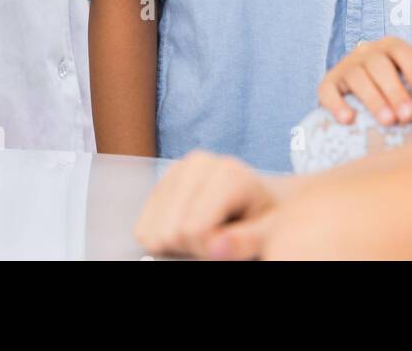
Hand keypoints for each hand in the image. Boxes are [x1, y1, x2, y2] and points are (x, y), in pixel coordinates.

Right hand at [135, 150, 294, 258]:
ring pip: (153, 232)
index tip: (229, 242)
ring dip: (176, 243)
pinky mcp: (160, 182)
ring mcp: (175, 170)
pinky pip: (142, 228)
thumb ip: (245, 241)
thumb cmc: (264, 216)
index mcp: (227, 173)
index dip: (210, 249)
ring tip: (204, 232)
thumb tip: (215, 247)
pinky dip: (161, 237)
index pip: (193, 231)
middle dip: (192, 246)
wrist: (258, 196)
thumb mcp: (268, 230)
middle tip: (217, 238)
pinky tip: (186, 228)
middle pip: (171, 232)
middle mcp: (197, 163)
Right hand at [317, 27, 411, 125]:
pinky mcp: (327, 85)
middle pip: (379, 66)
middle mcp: (366, 52)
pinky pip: (327, 91)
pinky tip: (349, 119)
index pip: (402, 51)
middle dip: (394, 90)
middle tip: (409, 115)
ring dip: (372, 99)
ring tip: (388, 121)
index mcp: (390, 46)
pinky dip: (336, 104)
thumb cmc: (394, 78)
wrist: (357, 88)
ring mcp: (344, 68)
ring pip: (356, 78)